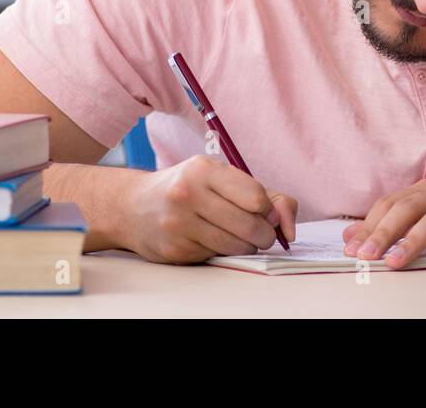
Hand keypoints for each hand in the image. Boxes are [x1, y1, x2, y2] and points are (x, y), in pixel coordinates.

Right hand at [120, 154, 297, 263]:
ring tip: (237, 236)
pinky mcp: (175, 249)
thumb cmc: (190, 190)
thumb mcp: (223, 179)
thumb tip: (289, 227)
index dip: (268, 210)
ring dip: (246, 246)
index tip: (264, 213)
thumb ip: (268, 196)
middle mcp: (188, 193)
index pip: (255, 197)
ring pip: (237, 246)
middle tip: (260, 233)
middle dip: (264, 235)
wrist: (135, 207)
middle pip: (251, 226)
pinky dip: (222, 252)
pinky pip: (217, 256)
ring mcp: (179, 223)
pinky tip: (210, 239)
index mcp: (204, 169)